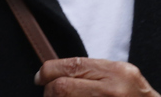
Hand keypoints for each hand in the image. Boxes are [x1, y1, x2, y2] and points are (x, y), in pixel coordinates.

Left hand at [35, 58, 160, 95]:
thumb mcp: (120, 77)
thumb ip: (93, 72)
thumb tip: (56, 73)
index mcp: (116, 72)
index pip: (71, 66)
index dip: (48, 71)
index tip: (40, 77)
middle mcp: (113, 90)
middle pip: (62, 88)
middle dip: (50, 92)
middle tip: (49, 95)